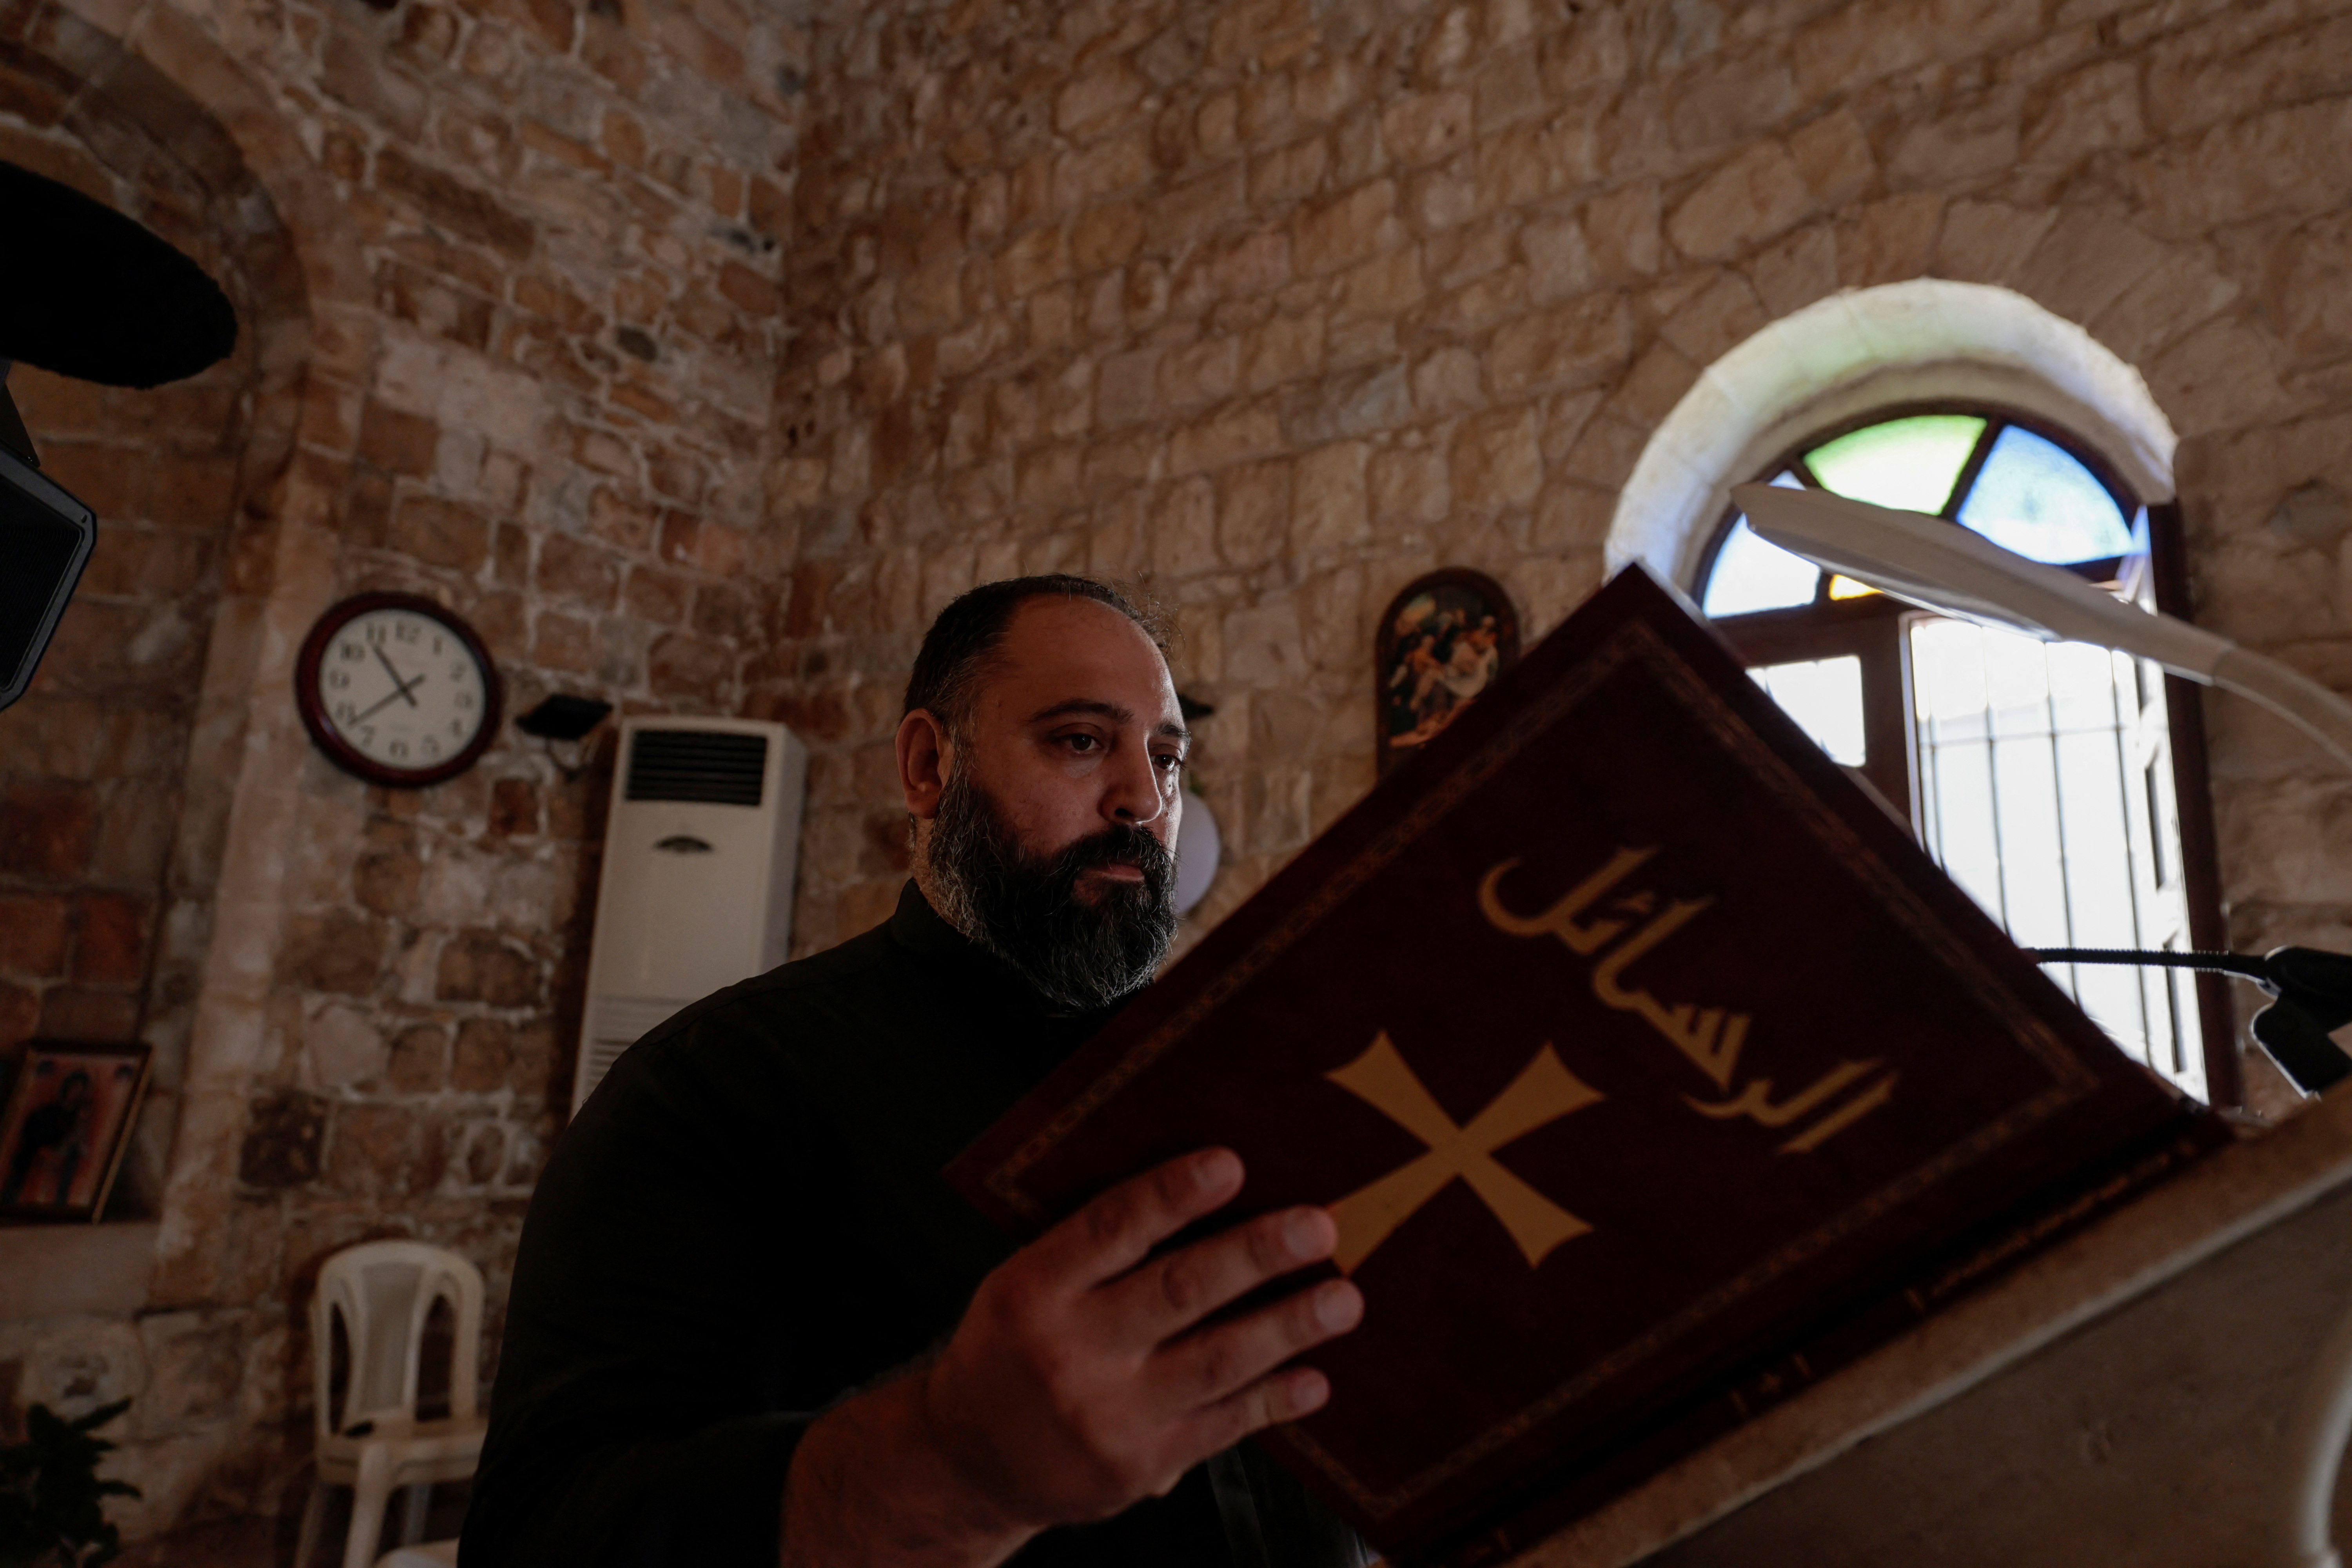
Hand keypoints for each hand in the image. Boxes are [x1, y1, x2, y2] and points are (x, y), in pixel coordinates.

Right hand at [918, 1147, 1362, 1528]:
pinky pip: (1221, 1427)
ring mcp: (1106, 1416)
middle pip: (1176, 1291)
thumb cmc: (1013, 1348)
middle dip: (1255, 1254)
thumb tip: (1209, 1196)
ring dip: (1288, 1327)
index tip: (1231, 1164)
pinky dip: (1274, 1401)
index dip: (1171, 1195)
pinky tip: (1314, 1379)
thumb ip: (1098, 1252)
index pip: (1109, 1229)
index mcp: (1032, 1290)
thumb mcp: (1026, 1285)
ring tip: (1343, 1299)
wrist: (970, 1462)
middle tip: (1320, 1226)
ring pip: (1214, 1361)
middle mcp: (1068, 1352)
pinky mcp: (1138, 1468)